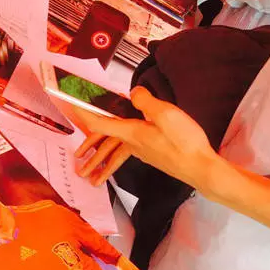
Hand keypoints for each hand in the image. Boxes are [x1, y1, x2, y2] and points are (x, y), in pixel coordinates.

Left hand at [73, 87, 217, 189]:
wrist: (200, 168)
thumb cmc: (185, 143)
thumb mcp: (165, 114)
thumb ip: (145, 101)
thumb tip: (132, 93)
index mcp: (131, 132)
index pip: (98, 123)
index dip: (82, 113)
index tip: (69, 105)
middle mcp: (133, 143)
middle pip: (104, 144)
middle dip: (88, 151)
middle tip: (75, 160)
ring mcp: (142, 150)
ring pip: (115, 152)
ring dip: (100, 161)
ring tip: (89, 176)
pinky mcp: (151, 153)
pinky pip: (127, 153)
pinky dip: (118, 156)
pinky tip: (122, 154)